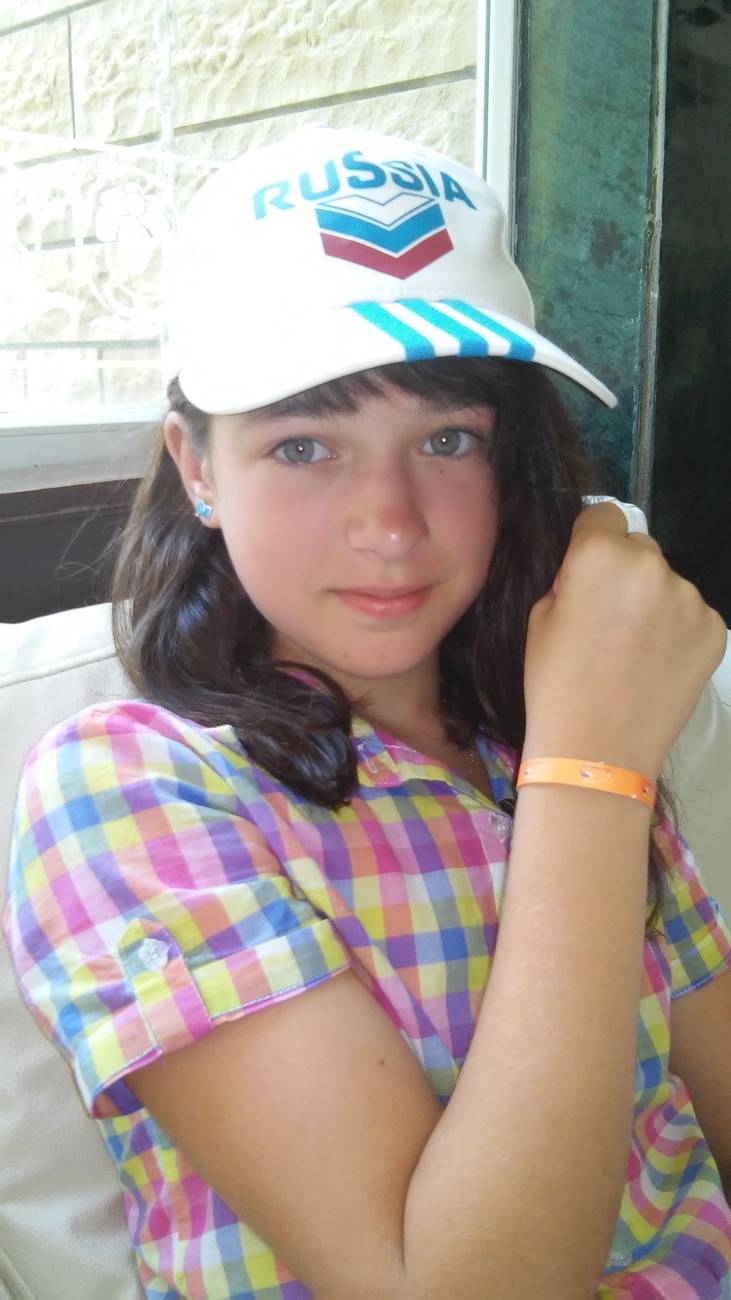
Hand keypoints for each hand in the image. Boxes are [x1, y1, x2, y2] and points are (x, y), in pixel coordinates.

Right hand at [523, 506, 726, 778]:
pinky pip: (691, 615)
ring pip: (667, 584)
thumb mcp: (538, 618)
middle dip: (623, 573)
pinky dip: (676, 633)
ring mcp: (690, 598)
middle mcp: (652, 565)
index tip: (586, 572)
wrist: (596, 750)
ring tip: (633, 651)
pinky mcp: (715, 630)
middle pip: (638, 548)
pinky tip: (656, 665)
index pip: (602, 514)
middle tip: (608, 621)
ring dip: (653, 603)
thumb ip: (571, 578)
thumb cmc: (555, 684)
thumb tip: (591, 569)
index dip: (590, 540)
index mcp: (600, 555)